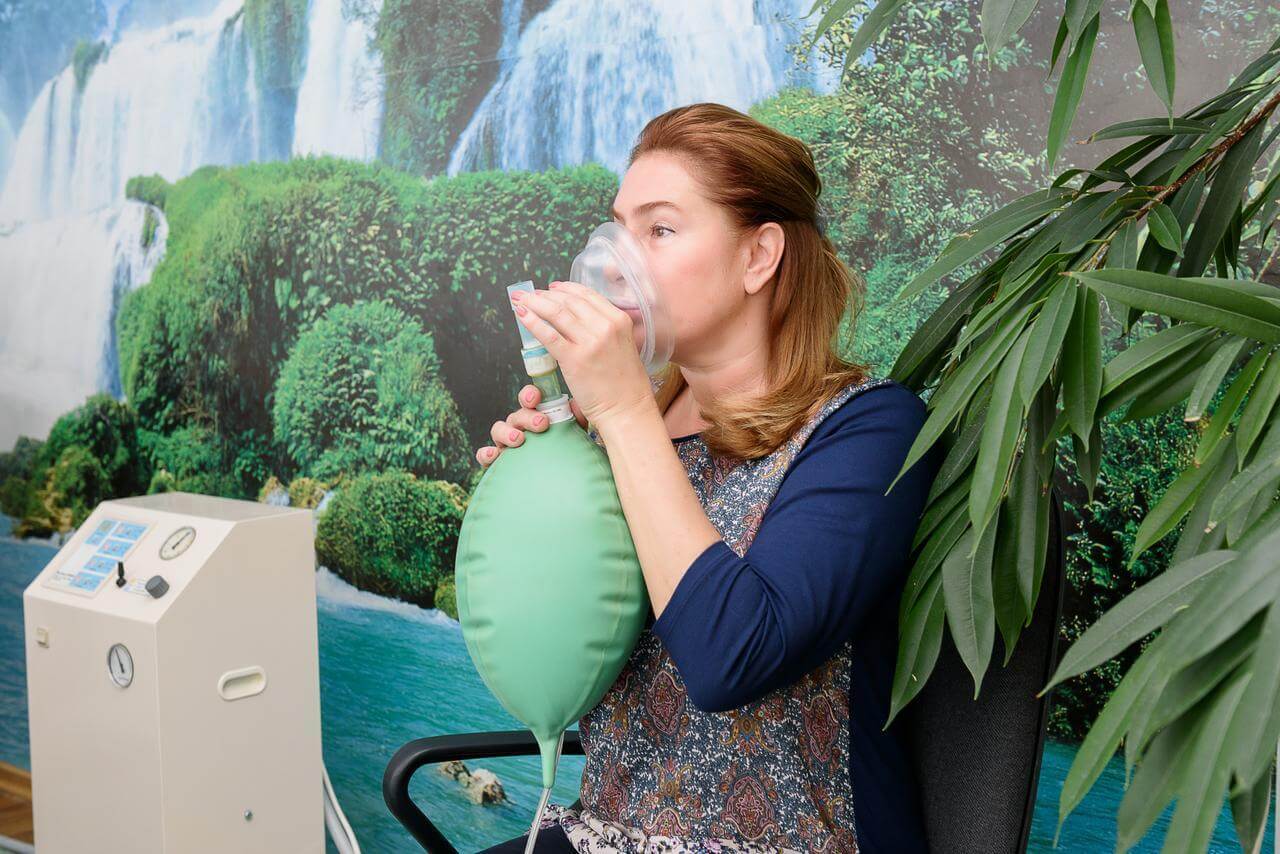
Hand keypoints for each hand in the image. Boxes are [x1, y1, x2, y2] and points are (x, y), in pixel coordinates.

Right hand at [475, 384, 588, 467]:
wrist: (562, 483)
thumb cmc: (568, 454)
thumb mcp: (576, 435)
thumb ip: (576, 418)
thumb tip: (574, 404)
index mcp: (537, 416)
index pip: (529, 399)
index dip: (530, 395)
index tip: (536, 399)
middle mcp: (521, 427)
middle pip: (516, 414)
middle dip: (527, 416)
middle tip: (541, 424)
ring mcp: (508, 445)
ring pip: (498, 430)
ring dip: (507, 432)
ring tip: (519, 440)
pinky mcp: (500, 463)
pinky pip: (486, 456)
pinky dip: (486, 454)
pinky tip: (494, 455)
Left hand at [508, 280, 655, 428]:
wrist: (627, 410)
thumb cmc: (626, 385)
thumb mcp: (624, 346)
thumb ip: (606, 331)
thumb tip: (579, 321)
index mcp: (619, 320)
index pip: (587, 294)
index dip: (565, 288)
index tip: (551, 288)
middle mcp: (606, 326)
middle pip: (569, 301)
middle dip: (545, 294)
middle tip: (530, 294)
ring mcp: (590, 342)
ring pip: (556, 313)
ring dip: (534, 303)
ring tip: (521, 300)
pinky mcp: (574, 359)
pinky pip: (548, 334)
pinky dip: (532, 322)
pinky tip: (522, 315)